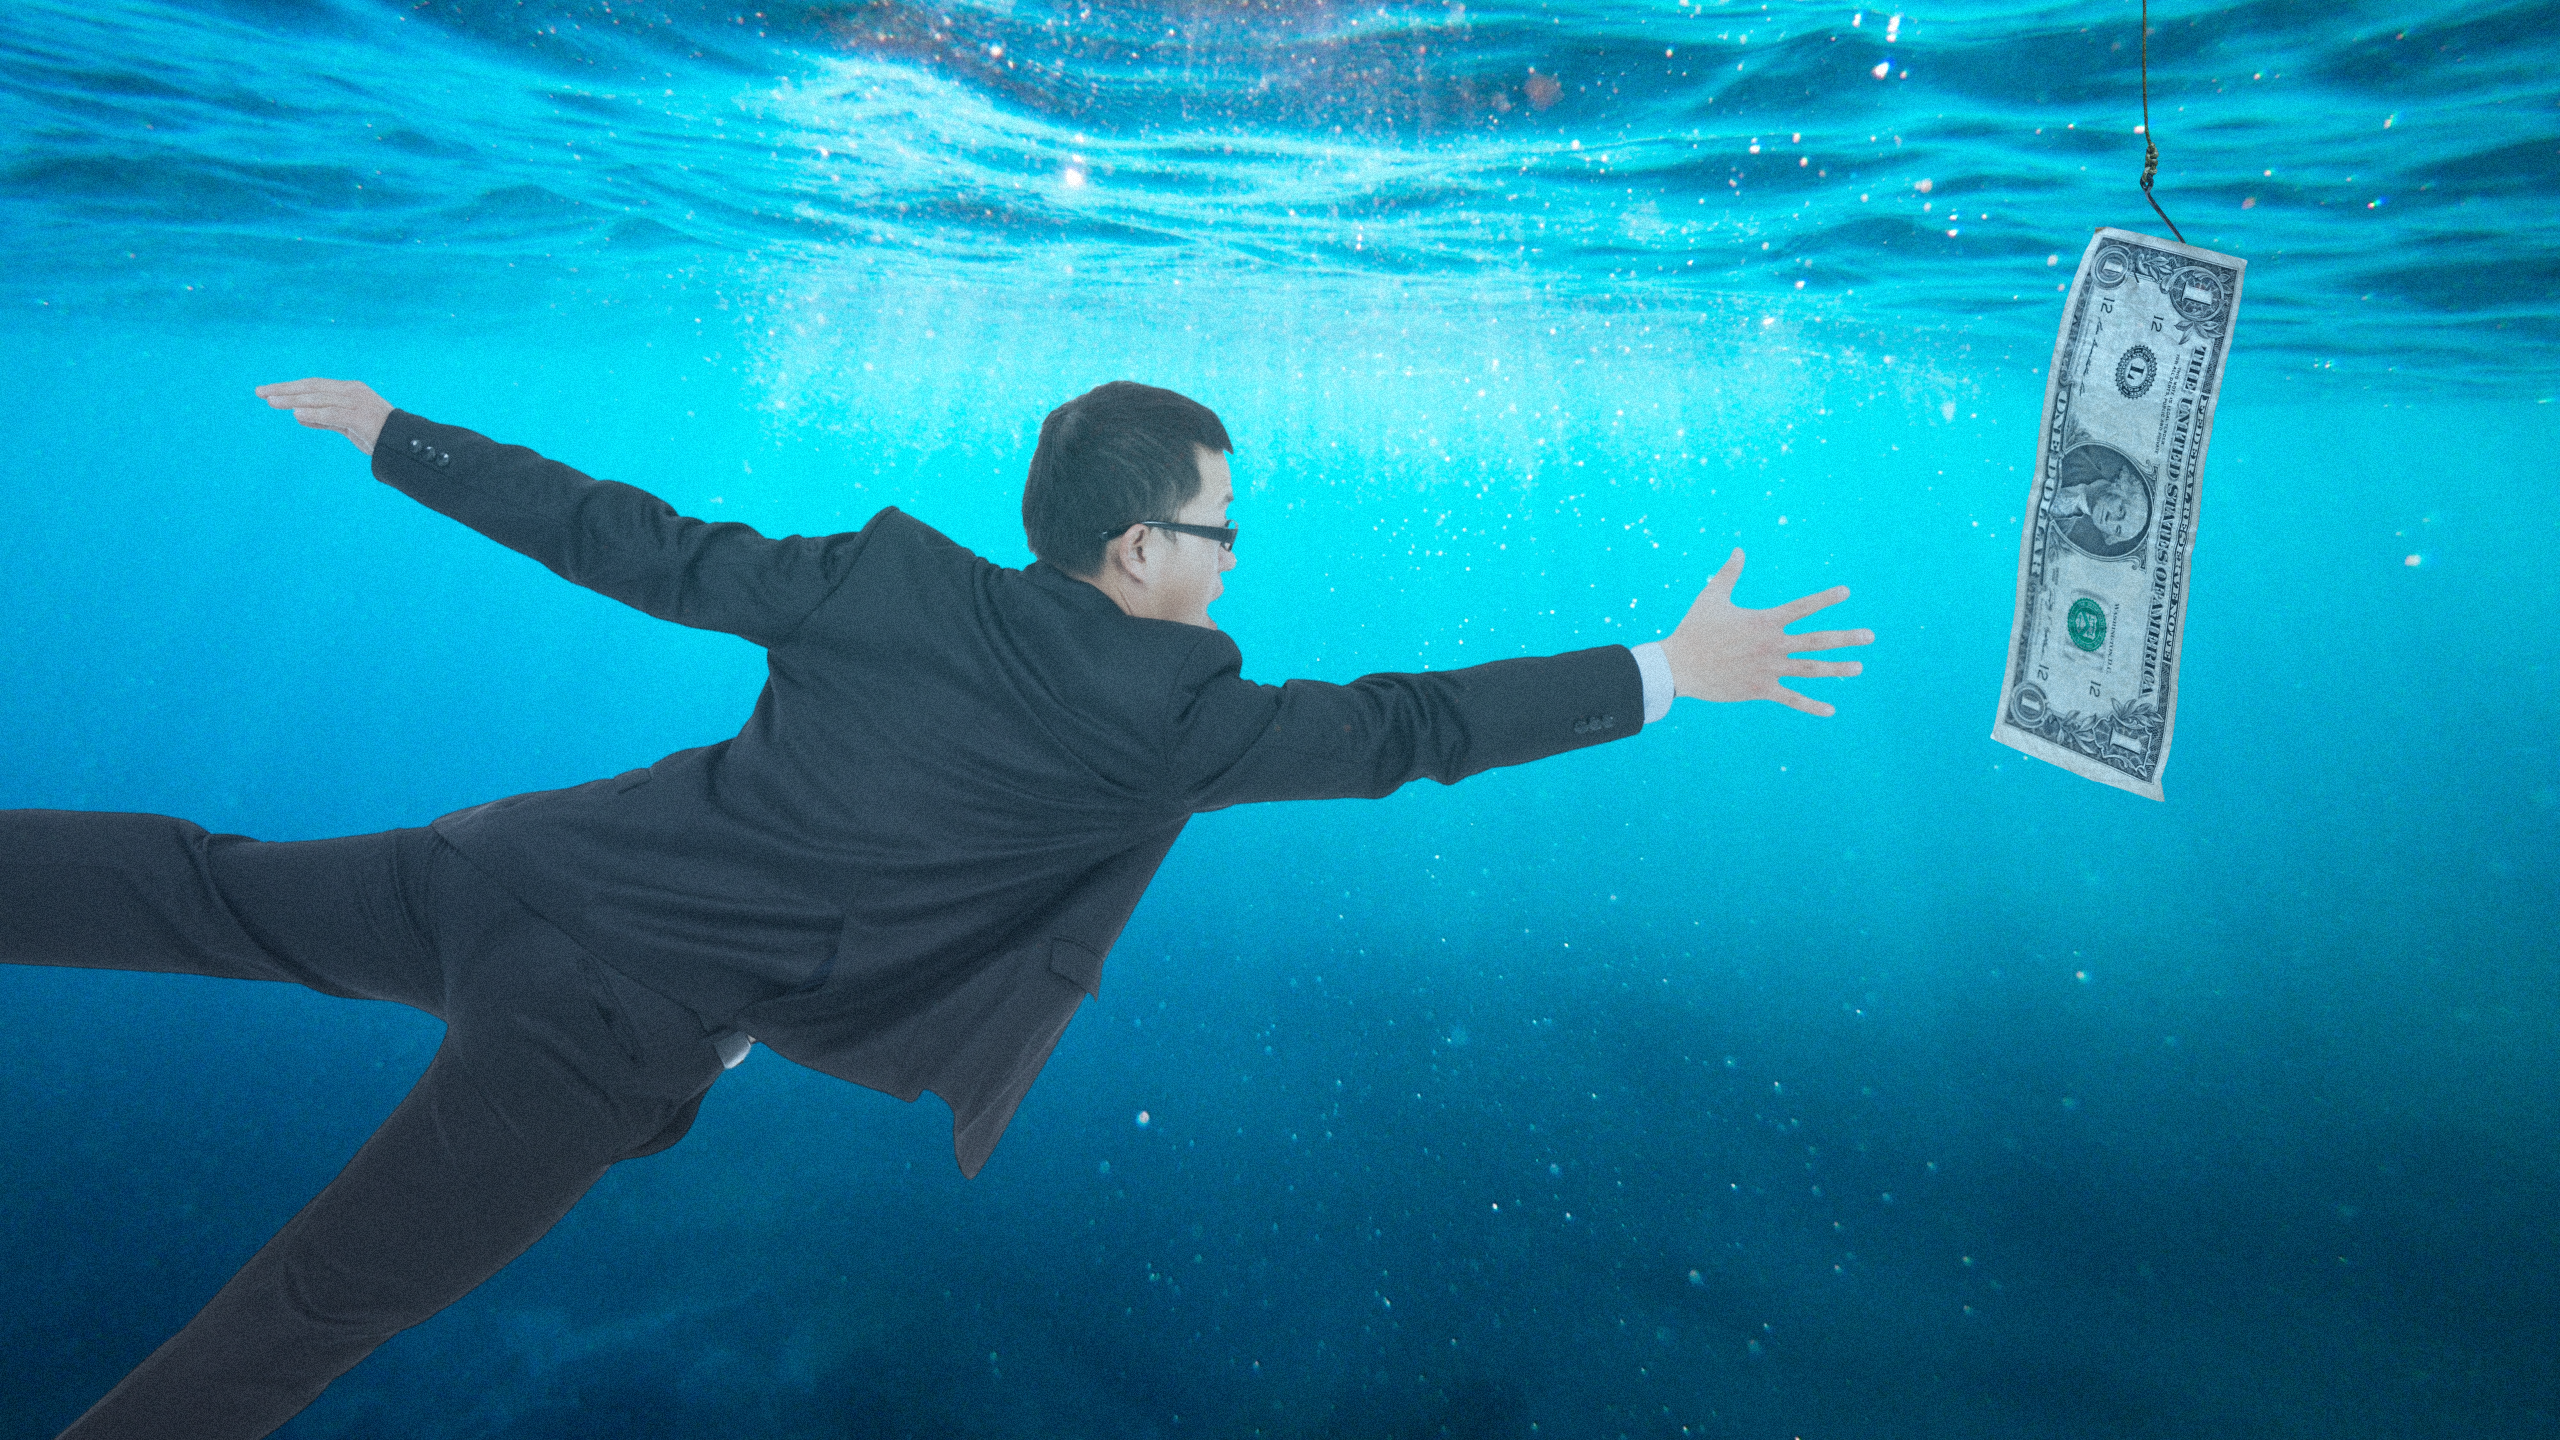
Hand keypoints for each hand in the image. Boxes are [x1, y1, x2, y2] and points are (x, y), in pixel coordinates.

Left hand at [255, 378, 392, 455]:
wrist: (404, 444)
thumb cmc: (376, 434)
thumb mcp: (346, 425)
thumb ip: (323, 419)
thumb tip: (297, 415)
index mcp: (349, 390)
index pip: (313, 385)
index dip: (289, 388)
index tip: (268, 391)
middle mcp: (351, 391)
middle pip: (311, 387)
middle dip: (284, 390)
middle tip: (260, 392)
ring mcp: (356, 402)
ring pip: (318, 398)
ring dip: (293, 400)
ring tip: (271, 401)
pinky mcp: (360, 416)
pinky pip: (332, 414)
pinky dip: (313, 413)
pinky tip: (296, 413)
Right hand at [1659, 548, 1871, 716]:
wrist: (1679, 665)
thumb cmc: (1694, 629)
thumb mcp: (1711, 596)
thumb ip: (1730, 573)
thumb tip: (1739, 549)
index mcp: (1765, 621)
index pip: (1802, 607)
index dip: (1825, 598)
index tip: (1847, 591)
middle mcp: (1773, 645)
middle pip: (1817, 641)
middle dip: (1846, 638)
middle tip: (1870, 636)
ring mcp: (1769, 669)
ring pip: (1811, 669)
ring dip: (1837, 669)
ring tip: (1858, 668)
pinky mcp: (1760, 689)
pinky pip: (1792, 698)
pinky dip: (1811, 705)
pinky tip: (1830, 709)